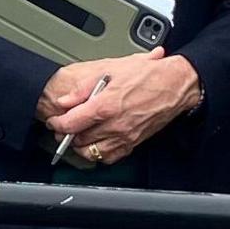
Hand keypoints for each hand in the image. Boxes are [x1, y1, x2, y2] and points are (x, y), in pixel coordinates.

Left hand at [50, 53, 203, 168]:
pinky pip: (110, 157)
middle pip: (79, 139)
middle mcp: (114, 125)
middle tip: (64, 127)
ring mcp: (125, 137)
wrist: (175, 85)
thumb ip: (84, 88)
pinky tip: (97, 143)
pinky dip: (99, 153)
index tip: (54, 121)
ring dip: (81, 146)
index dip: (57, 123)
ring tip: (78, 135)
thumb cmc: (147, 75)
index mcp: (105, 106)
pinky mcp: (134, 143)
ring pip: (92, 152)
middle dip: (66, 134)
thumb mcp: (111, 71)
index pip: (70, 123)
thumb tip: (66, 100)